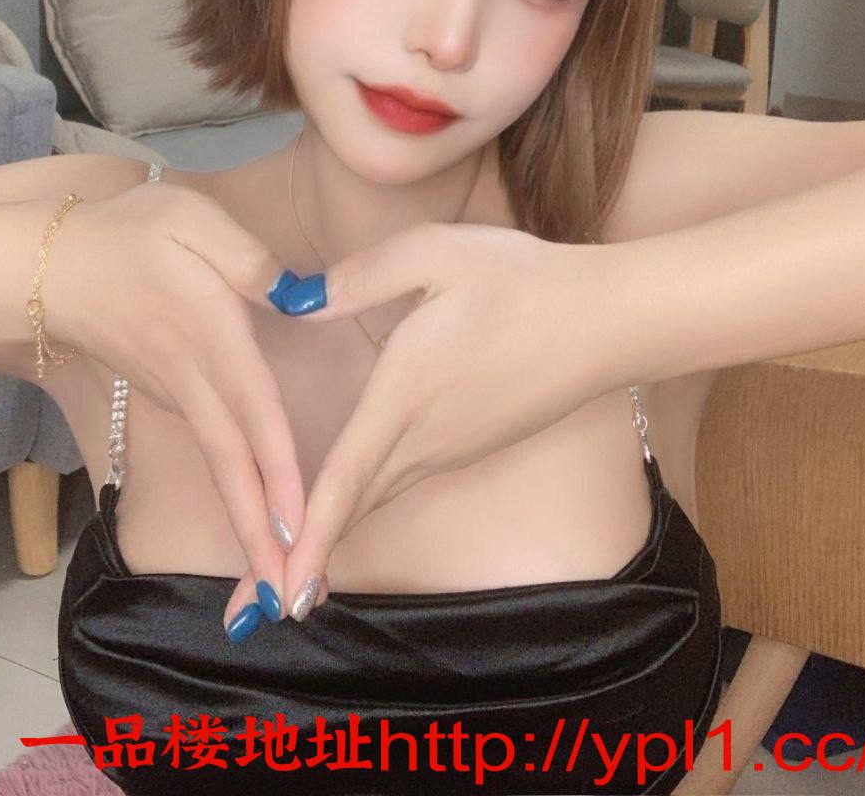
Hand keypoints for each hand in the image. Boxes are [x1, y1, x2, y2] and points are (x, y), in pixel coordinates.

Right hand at [46, 177, 303, 631]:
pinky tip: (257, 519)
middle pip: (233, 465)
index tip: (298, 531)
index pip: (253, 413)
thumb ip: (249, 259)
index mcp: (211, 339)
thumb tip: (301, 298)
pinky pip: (212, 451)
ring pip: (222, 466)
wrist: (52, 269)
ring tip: (271, 583)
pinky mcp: (172, 395)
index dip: (278, 472)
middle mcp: (197, 381)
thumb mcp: (193, 221)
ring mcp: (180, 395)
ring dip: (248, 525)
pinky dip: (236, 493)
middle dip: (258, 534)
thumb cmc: (128, 236)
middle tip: (282, 599)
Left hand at [268, 221, 609, 620]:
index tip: (279, 594)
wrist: (609, 320)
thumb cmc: (522, 282)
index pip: (345, 477)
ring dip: (334, 534)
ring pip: (379, 498)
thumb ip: (360, 277)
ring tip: (292, 572)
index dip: (307, 536)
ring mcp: (454, 448)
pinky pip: (405, 482)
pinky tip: (348, 501)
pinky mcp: (473, 445)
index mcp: (407, 393)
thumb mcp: (436, 253)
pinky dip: (366, 505)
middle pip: (355, 508)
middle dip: (306, 562)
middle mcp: (427, 438)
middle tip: (254, 611)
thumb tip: (294, 301)